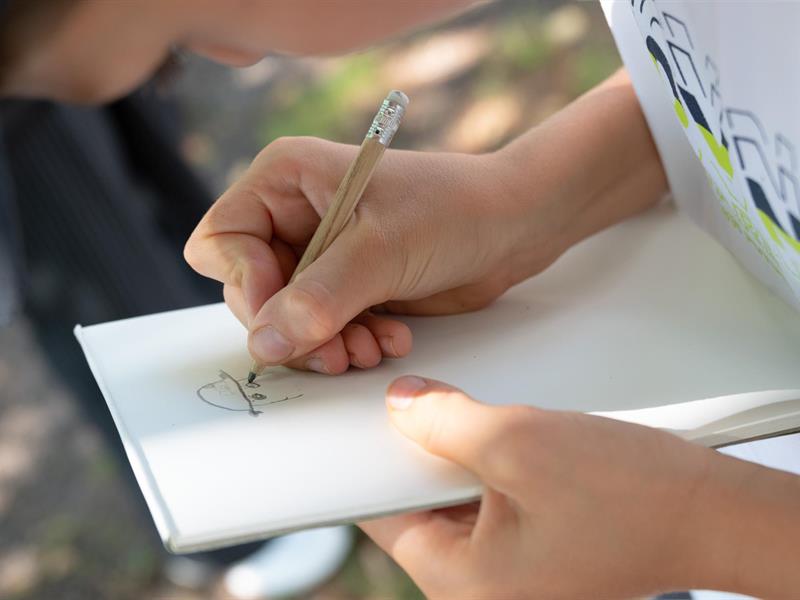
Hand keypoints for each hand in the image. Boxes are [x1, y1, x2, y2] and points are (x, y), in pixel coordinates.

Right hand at [184, 137, 559, 373]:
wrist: (513, 226)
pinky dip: (350, 341)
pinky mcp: (346, 284)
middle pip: (252, 289)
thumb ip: (319, 298)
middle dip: (293, 327)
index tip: (289, 315)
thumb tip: (264, 344)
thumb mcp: (381, 250)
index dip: (247, 286)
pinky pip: (323, 327)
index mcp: (285, 179)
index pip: (222, 242)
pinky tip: (389, 338)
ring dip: (324, 343)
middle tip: (335, 351)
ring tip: (368, 349)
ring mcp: (320, 252)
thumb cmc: (453, 210)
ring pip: (287, 317)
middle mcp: (293, 214)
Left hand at [361, 377, 799, 598]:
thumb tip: (401, 403)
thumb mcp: (518, 443)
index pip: (380, 515)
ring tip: (477, 420)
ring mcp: (508, 571)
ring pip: (451, 499)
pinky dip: (485, 465)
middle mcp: (480, 588)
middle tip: (422, 403)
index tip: (359, 421)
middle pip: (416, 505)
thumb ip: (444, 421)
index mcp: (463, 583)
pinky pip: (485, 501)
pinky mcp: (531, 549)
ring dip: (457, 453)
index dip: (366, 460)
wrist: (711, 510)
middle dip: (419, 451)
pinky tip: (501, 436)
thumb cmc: (631, 496)